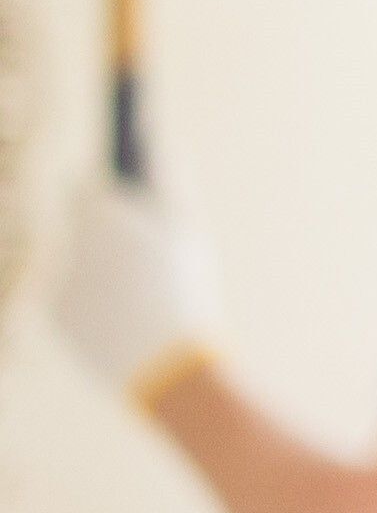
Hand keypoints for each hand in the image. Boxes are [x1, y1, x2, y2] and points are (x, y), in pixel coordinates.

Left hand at [49, 177, 217, 402]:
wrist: (163, 362)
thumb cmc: (183, 292)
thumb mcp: (185, 233)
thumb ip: (165, 185)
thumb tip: (156, 150)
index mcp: (102, 220)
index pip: (78, 187)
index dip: (94, 188)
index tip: (107, 186)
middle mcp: (68, 247)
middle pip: (75, 226)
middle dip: (97, 230)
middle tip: (125, 239)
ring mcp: (58, 281)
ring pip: (75, 261)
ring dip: (96, 265)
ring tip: (133, 285)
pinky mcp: (54, 314)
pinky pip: (69, 292)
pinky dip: (90, 296)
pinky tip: (119, 309)